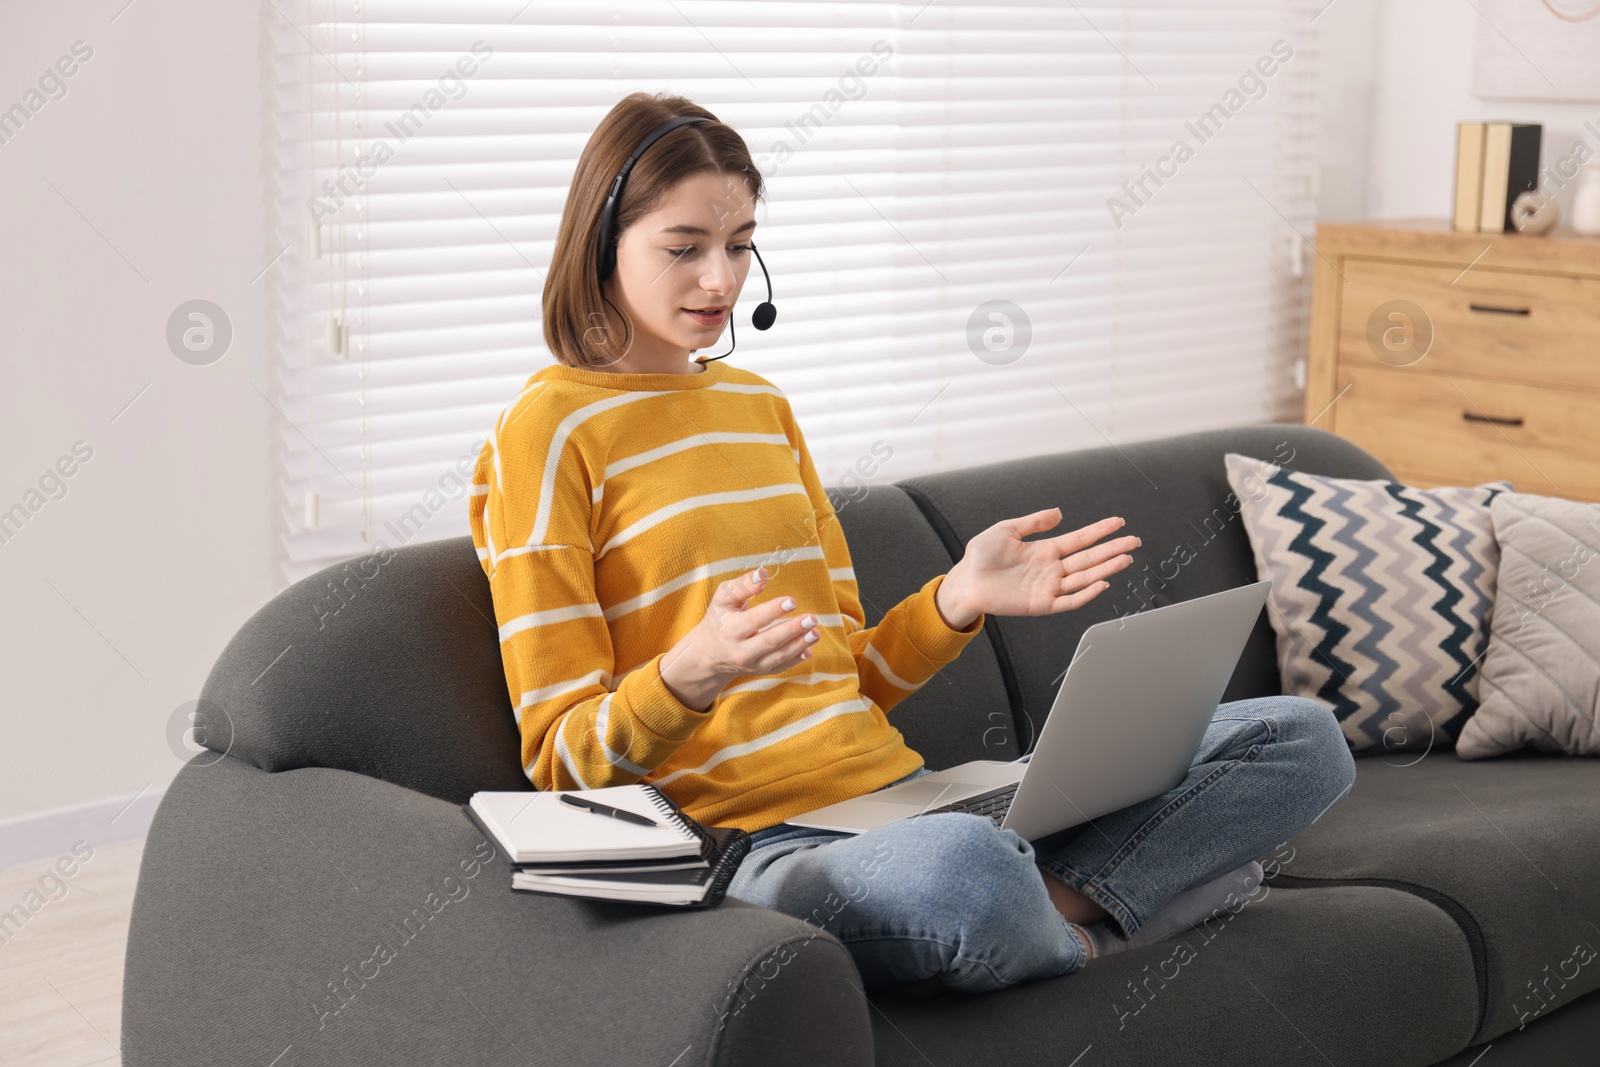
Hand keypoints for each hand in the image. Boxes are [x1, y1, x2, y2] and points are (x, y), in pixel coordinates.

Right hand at [685, 566, 820, 680]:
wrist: (710, 653)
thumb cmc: (719, 619)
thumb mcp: (723, 598)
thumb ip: (743, 585)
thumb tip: (763, 573)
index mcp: (730, 629)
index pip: (754, 620)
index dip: (773, 610)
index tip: (792, 600)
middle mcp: (740, 651)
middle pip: (770, 641)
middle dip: (793, 629)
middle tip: (812, 618)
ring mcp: (752, 664)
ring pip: (778, 656)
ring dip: (800, 644)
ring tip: (816, 631)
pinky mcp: (760, 671)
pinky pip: (781, 668)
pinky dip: (796, 660)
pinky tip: (809, 649)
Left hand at [939, 511, 1139, 621]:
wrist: (965, 581)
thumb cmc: (980, 557)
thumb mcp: (1007, 530)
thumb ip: (1034, 522)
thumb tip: (1059, 512)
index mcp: (1045, 550)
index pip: (1079, 539)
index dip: (1099, 530)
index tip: (1118, 522)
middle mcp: (1051, 569)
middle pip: (1089, 558)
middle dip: (1112, 549)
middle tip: (1134, 541)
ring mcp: (1048, 587)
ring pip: (1085, 578)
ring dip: (1106, 569)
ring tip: (1126, 558)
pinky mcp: (1041, 604)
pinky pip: (1070, 601)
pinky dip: (1087, 594)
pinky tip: (1102, 583)